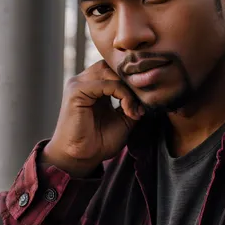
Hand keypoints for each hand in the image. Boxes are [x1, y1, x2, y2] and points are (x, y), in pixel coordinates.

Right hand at [41, 61, 143, 176]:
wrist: (82, 158)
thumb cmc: (99, 142)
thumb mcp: (123, 120)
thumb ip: (133, 104)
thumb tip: (147, 95)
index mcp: (94, 86)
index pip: (115, 69)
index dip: (132, 81)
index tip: (145, 102)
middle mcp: (84, 81)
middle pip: (112, 66)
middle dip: (131, 82)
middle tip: (143, 101)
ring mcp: (78, 84)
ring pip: (110, 72)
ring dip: (127, 88)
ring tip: (133, 109)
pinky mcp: (77, 91)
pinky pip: (105, 83)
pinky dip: (121, 94)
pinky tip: (127, 110)